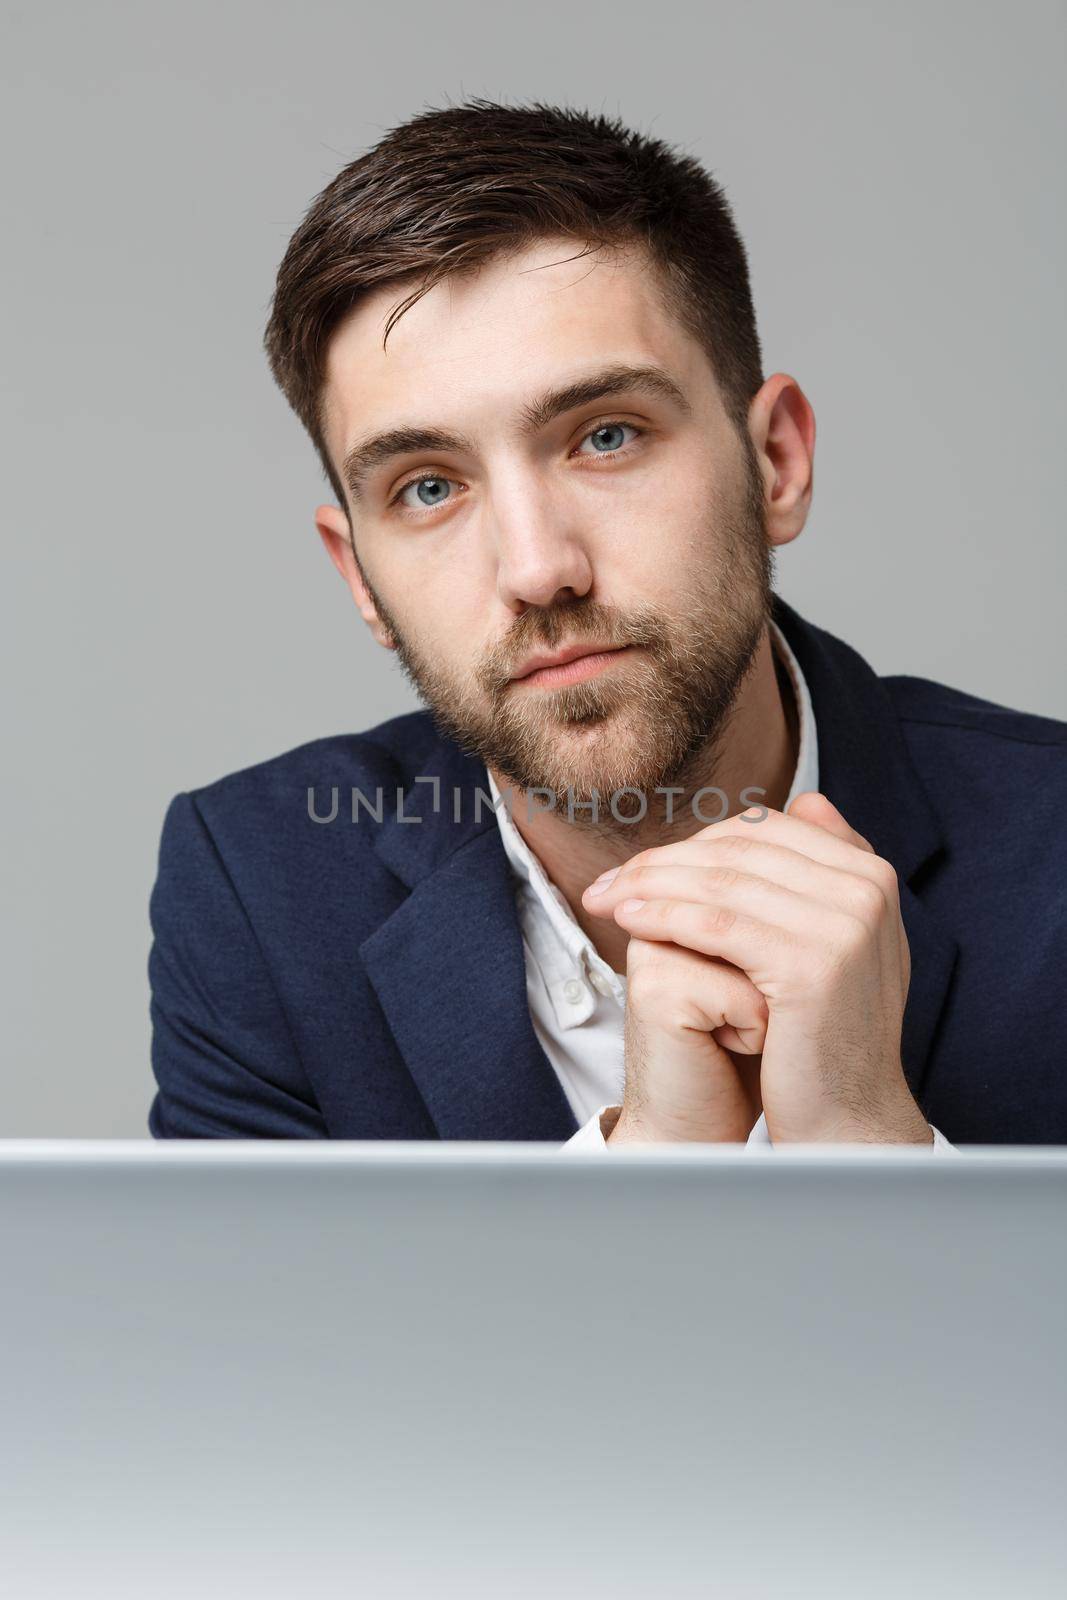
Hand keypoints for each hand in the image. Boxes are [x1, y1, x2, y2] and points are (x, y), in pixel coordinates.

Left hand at [582, 792, 931, 1144]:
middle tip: (609, 882)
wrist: (850, 1119)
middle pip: (739, 852)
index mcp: (870, 875)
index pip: (764, 833)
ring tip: (604, 899)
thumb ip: (821, 875)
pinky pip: (716, 924)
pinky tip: (628, 920)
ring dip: (650, 885)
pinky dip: (664, 916)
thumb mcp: (834, 941)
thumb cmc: (823, 1036)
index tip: (643, 867)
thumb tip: (806, 802)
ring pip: (721, 883)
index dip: (694, 844)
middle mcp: (867, 889)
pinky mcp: (811, 963)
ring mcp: (845, 924)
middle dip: (663, 863)